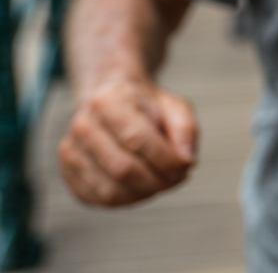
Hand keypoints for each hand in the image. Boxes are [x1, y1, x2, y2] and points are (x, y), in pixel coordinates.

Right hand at [58, 78, 197, 205]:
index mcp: (108, 100)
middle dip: (157, 181)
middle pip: (122, 169)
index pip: (136, 139)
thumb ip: (185, 129)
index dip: (165, 160)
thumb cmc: (146, 106)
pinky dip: (127, 200)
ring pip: (110, 190)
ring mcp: (71, 151)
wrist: (111, 102)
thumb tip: (186, 161)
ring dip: (144, 193)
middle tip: (177, 178)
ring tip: (161, 182)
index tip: (186, 166)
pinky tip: (141, 187)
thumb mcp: (173, 105)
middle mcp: (82, 125)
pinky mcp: (68, 173)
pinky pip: (99, 200)